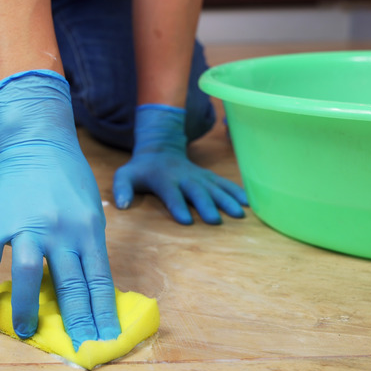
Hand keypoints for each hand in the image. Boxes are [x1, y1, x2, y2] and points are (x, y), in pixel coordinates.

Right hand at [0, 70, 120, 350]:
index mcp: (88, 228)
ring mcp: (26, 226)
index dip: (102, 313)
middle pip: (69, 285)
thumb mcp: (91, 210)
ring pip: (28, 276)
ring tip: (26, 332)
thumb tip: (88, 290)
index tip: (105, 338)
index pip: (99, 281)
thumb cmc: (70, 178)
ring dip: (27, 309)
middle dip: (75, 321)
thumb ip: (88, 246)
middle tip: (76, 348)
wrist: (38, 140)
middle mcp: (60, 230)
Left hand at [113, 104, 247, 224]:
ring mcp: (198, 176)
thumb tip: (122, 205)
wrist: (159, 149)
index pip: (171, 194)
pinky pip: (224, 183)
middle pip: (196, 192)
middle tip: (215, 221)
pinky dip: (236, 191)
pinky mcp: (207, 176)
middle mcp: (184, 177)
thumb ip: (122, 188)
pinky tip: (248, 203)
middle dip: (206, 205)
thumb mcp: (125, 175)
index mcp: (164, 179)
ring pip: (214, 187)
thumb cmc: (140, 170)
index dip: (177, 206)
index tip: (186, 220)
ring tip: (239, 214)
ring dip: (227, 200)